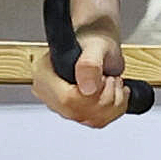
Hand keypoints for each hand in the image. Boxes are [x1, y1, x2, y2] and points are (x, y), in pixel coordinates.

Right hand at [34, 0, 132, 125]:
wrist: (98, 40)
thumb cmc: (93, 37)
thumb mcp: (95, 45)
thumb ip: (90, 63)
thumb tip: (87, 88)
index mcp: (45, 73)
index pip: (67, 100)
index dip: (91, 95)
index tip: (104, 79)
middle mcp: (49, 92)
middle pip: (79, 113)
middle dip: (105, 97)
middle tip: (110, 77)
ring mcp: (62, 104)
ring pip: (91, 120)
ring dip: (113, 102)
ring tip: (112, 82)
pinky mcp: (75, 111)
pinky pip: (98, 122)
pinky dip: (115, 109)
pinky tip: (115, 92)